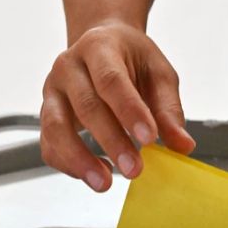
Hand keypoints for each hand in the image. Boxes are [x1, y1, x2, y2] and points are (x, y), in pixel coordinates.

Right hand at [40, 21, 195, 191]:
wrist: (100, 44)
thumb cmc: (129, 59)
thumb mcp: (158, 74)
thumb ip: (169, 109)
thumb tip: (182, 145)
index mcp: (99, 47)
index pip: (111, 79)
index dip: (130, 111)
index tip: (149, 139)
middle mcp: (69, 66)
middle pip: (86, 106)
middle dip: (111, 141)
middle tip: (134, 169)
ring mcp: (52, 91)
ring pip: (56, 127)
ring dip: (79, 159)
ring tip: (104, 183)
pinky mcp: (45, 115)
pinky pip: (49, 144)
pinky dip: (68, 164)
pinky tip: (94, 173)